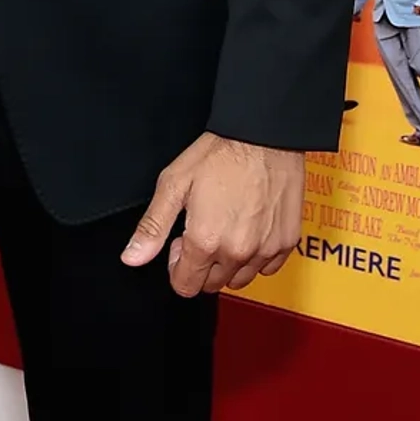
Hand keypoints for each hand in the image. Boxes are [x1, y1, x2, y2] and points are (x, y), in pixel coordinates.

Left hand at [122, 132, 305, 298]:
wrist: (264, 134)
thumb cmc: (220, 153)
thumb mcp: (174, 184)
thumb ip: (152, 227)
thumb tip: (132, 257)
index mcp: (205, 241)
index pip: (185, 286)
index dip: (177, 266)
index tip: (181, 243)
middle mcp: (237, 252)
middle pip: (212, 284)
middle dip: (203, 266)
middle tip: (204, 230)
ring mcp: (265, 249)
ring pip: (241, 278)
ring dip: (230, 264)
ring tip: (228, 229)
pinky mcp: (287, 241)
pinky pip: (268, 267)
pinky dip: (258, 256)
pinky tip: (251, 229)